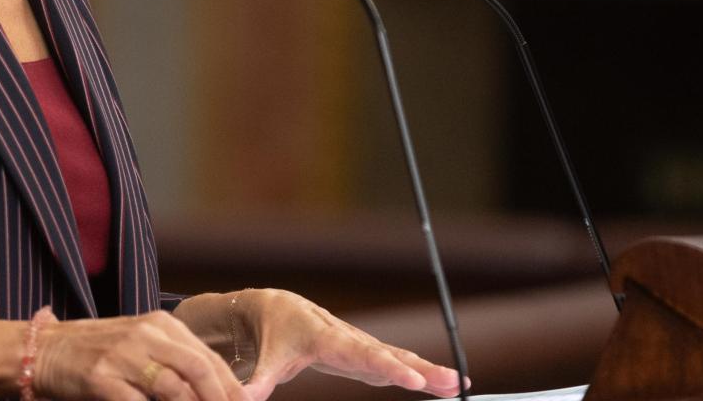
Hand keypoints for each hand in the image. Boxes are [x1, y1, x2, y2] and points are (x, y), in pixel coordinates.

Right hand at [32, 307, 249, 400]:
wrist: (45, 350)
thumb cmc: (97, 351)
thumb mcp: (139, 344)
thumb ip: (172, 359)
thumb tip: (213, 388)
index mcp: (159, 324)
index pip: (207, 357)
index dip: (231, 387)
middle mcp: (145, 334)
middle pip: (198, 369)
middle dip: (220, 399)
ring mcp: (123, 355)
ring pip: (173, 388)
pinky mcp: (102, 378)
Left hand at [227, 290, 466, 400]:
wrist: (280, 310)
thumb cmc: (274, 336)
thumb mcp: (266, 360)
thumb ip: (258, 381)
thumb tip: (244, 399)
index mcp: (329, 340)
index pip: (363, 355)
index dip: (389, 368)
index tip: (413, 379)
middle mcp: (351, 340)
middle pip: (391, 355)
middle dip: (422, 368)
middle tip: (452, 381)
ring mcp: (362, 346)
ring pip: (400, 356)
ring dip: (429, 370)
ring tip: (458, 383)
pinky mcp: (367, 354)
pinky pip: (397, 361)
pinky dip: (422, 371)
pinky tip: (445, 384)